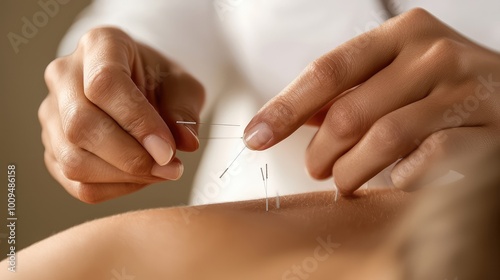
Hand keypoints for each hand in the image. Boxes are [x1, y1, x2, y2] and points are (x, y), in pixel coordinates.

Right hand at [39, 27, 204, 202]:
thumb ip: (185, 111)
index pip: (104, 84)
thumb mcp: (183, 86)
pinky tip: (140, 177)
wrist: (141, 86)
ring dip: (124, 177)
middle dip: (130, 157)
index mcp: (99, 45)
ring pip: (74, 160)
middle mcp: (65, 76)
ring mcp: (52, 113)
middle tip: (170, 168)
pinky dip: (114, 188)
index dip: (138, 122)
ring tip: (160, 172)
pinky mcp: (53, 147)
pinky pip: (76, 182)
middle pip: (81, 126)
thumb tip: (185, 142)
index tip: (168, 149)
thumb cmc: (160, 82)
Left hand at [243, 9, 499, 193]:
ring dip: (351, 172)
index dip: (285, 108)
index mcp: (404, 33)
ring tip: (345, 181)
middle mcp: (435, 54)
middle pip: (348, 113)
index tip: (255, 136)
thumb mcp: (401, 71)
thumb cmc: (448, 88)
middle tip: (316, 169)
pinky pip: (426, 162)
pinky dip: (401, 179)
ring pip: (382, 140)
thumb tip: (304, 116)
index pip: (327, 71)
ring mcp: (465, 91)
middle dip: (320, 153)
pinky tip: (397, 179)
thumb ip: (355, 88)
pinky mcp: (490, 131)